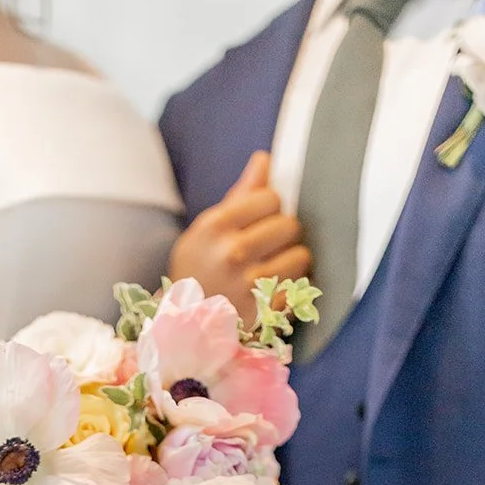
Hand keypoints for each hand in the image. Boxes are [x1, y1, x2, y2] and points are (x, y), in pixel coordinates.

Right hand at [169, 151, 311, 323]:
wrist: (183, 325)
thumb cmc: (197, 270)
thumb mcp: (207, 229)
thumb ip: (239, 195)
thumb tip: (265, 159)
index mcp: (216, 226)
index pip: (271, 198)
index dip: (270, 207)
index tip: (259, 220)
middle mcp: (234, 253)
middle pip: (289, 225)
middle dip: (283, 234)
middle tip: (269, 246)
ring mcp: (251, 284)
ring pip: (301, 255)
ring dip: (293, 260)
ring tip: (274, 267)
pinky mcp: (266, 311)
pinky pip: (301, 286)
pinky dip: (293, 286)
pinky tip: (275, 288)